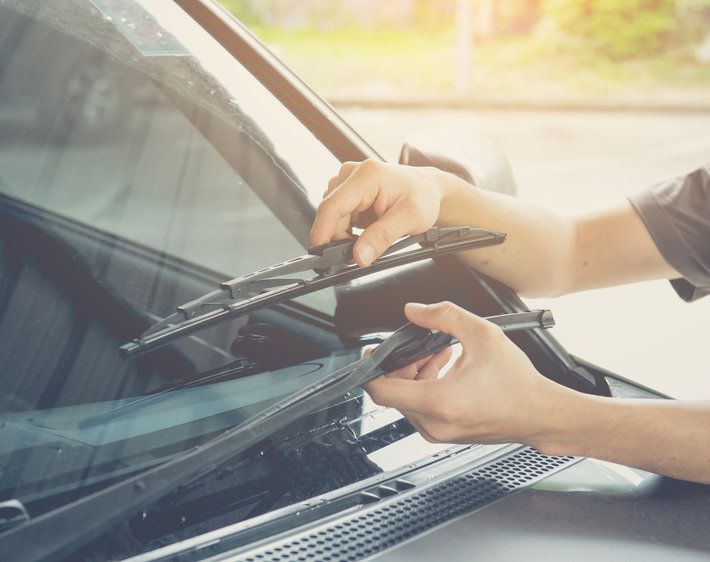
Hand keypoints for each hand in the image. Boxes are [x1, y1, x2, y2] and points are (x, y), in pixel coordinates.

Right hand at [309, 159, 445, 265]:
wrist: (428, 190)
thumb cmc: (422, 197)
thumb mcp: (409, 219)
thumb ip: (382, 237)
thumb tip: (360, 255)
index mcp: (368, 175)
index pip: (333, 205)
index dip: (322, 231)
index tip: (319, 252)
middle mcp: (353, 173)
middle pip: (331, 214)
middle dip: (341, 237)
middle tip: (364, 250)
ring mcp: (348, 181)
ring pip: (333, 217)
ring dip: (346, 233)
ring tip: (372, 233)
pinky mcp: (347, 191)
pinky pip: (338, 216)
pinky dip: (348, 228)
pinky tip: (366, 228)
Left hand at [364, 301, 572, 445]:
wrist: (540, 414)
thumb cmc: (518, 384)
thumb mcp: (482, 335)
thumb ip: (443, 316)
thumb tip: (415, 310)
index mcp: (438, 402)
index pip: (380, 391)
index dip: (368, 369)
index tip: (370, 354)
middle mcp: (434, 424)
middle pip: (393, 392)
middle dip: (400, 365)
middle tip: (419, 347)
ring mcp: (439, 433)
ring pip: (406, 401)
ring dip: (414, 374)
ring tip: (438, 354)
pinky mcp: (445, 435)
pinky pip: (421, 409)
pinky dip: (425, 387)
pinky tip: (445, 368)